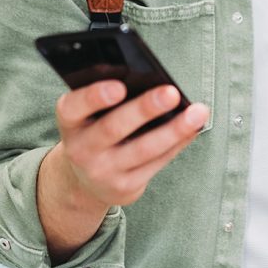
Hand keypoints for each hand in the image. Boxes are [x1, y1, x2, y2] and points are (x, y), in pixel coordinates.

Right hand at [50, 81, 208, 208]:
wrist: (86, 178)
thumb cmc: (95, 128)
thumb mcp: (90, 113)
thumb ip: (110, 96)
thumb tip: (155, 79)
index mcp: (70, 121)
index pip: (73, 107)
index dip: (94, 96)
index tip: (120, 86)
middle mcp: (81, 149)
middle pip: (113, 127)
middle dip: (144, 109)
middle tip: (171, 92)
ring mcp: (102, 172)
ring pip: (143, 149)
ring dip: (174, 130)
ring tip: (197, 112)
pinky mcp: (125, 188)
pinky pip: (157, 162)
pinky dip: (178, 142)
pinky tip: (194, 127)